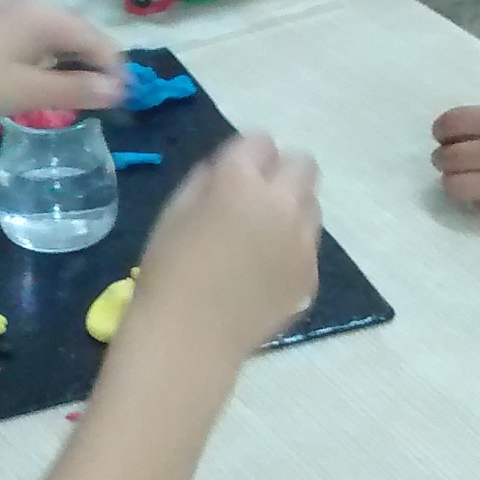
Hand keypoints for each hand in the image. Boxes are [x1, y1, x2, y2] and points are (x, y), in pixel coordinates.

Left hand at [0, 0, 124, 119]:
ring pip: (56, 41)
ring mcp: (10, 16)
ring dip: (70, 68)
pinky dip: (47, 64)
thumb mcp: (30, 92)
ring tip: (75, 101)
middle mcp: (31, 8)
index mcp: (46, 17)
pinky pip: (35, 43)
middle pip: (78, 37)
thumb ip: (78, 90)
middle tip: (101, 105)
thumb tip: (119, 90)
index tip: (122, 105)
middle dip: (93, 69)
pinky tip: (42, 87)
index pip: (98, 41)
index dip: (114, 72)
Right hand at [132, 135, 322, 355]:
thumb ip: (206, 179)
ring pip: (312, 204)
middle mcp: (281, 204)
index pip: (260, 141)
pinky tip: (265, 272)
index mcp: (240, 182)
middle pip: (303, 164)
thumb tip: (227, 171)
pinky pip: (309, 245)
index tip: (231, 175)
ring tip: (262, 237)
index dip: (245, 156)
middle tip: (256, 198)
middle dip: (281, 173)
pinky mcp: (310, 274)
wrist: (190, 339)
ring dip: (292, 208)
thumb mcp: (173, 211)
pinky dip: (292, 249)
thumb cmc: (168, 272)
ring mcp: (303, 241)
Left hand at [432, 105, 479, 219]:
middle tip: (453, 157)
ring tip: (468, 177)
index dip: (442, 130)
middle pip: (446, 157)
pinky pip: (479, 205)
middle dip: (444, 157)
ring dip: (454, 180)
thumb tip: (460, 136)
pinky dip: (479, 197)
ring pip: (453, 187)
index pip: (450, 124)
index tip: (446, 134)